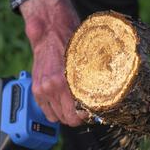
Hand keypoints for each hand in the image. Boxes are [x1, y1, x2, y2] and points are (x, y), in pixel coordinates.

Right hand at [20, 0, 85, 126]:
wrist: (50, 30)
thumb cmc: (72, 43)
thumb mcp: (89, 59)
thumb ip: (97, 77)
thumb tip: (113, 90)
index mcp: (67, 81)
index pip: (79, 113)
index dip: (89, 115)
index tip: (94, 112)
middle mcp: (53, 87)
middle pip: (69, 118)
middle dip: (79, 117)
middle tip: (86, 111)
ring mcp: (43, 89)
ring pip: (57, 117)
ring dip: (67, 114)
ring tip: (75, 107)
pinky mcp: (36, 89)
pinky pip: (47, 111)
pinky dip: (55, 111)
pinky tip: (63, 104)